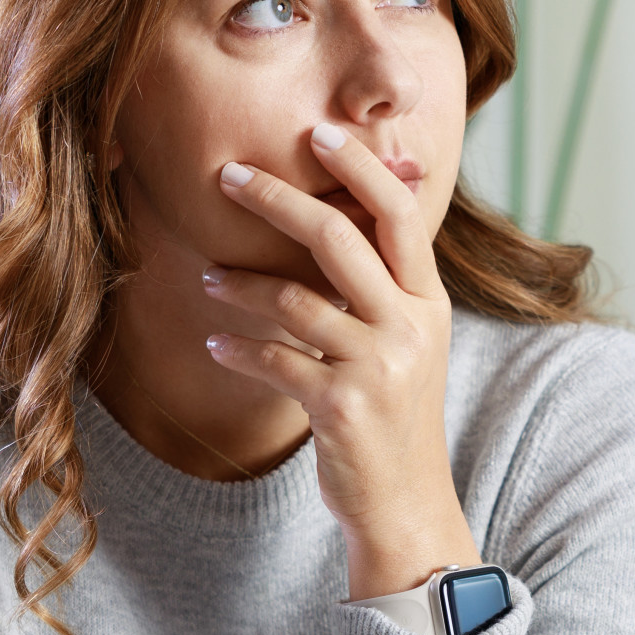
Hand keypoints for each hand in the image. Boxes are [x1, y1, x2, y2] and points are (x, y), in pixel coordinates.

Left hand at [204, 123, 478, 599]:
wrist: (405, 504)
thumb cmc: (393, 415)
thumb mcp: (405, 343)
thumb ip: (382, 285)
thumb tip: (349, 214)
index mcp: (428, 301)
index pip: (396, 212)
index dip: (357, 166)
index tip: (316, 131)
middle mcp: (410, 326)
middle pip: (340, 237)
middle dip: (277, 199)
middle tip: (227, 176)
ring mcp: (379, 367)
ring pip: (295, 300)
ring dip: (240, 283)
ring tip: (206, 277)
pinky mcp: (343, 408)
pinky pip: (277, 361)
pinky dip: (239, 349)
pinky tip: (215, 344)